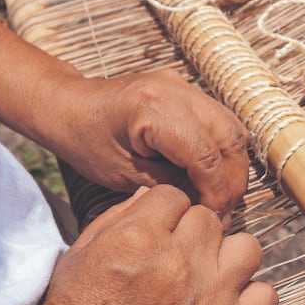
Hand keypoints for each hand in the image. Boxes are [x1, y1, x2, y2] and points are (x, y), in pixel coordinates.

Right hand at [14, 185, 276, 304]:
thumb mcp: (77, 259)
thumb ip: (116, 219)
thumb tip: (151, 197)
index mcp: (137, 237)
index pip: (172, 196)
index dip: (162, 214)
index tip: (155, 235)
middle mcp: (179, 261)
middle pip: (207, 219)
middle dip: (190, 235)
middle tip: (173, 262)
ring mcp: (211, 298)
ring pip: (247, 248)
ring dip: (227, 258)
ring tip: (206, 277)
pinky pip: (267, 296)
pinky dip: (251, 299)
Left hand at [49, 69, 250, 223]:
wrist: (70, 107)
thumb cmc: (87, 143)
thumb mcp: (125, 175)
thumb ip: (172, 187)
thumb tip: (210, 205)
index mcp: (154, 108)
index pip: (206, 155)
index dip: (217, 192)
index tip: (216, 219)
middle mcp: (177, 90)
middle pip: (230, 138)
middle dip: (233, 181)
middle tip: (224, 213)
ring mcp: (185, 85)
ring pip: (233, 129)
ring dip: (234, 166)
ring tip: (222, 198)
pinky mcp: (187, 90)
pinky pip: (221, 122)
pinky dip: (224, 151)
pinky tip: (214, 176)